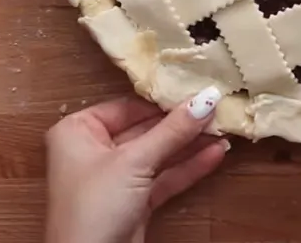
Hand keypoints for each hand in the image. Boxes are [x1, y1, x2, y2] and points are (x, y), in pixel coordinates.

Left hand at [45, 87, 228, 242]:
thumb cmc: (92, 208)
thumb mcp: (134, 161)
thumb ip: (172, 130)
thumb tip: (206, 98)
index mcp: (77, 131)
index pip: (127, 106)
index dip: (162, 102)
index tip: (197, 92)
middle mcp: (93, 151)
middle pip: (145, 130)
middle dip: (181, 124)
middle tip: (216, 110)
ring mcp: (114, 179)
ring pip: (157, 155)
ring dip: (190, 145)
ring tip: (223, 130)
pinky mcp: (132, 202)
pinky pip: (162, 178)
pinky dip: (187, 168)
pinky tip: (214, 155)